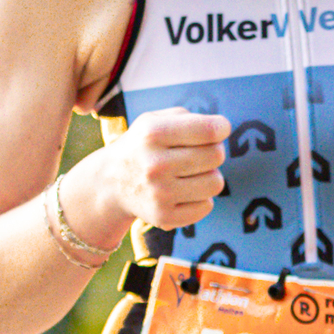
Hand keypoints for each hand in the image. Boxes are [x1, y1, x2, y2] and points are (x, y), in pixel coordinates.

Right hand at [74, 108, 228, 242]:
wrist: (111, 182)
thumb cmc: (144, 146)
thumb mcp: (155, 120)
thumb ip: (189, 117)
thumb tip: (220, 130)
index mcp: (153, 133)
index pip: (209, 130)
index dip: (221, 128)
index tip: (219, 129)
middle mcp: (154, 164)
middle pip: (216, 156)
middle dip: (213, 151)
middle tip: (198, 153)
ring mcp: (159, 193)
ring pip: (216, 183)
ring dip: (209, 176)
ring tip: (191, 173)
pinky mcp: (163, 216)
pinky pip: (206, 206)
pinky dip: (200, 198)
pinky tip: (184, 192)